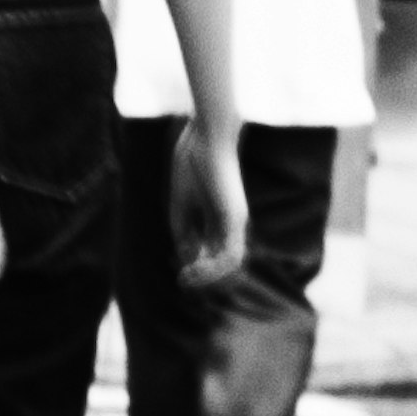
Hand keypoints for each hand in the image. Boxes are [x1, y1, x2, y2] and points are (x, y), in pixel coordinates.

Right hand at [170, 117, 247, 295]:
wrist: (205, 134)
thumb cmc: (191, 160)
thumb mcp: (182, 204)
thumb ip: (184, 231)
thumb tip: (187, 259)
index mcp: (218, 216)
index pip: (213, 252)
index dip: (196, 267)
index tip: (180, 275)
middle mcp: (231, 221)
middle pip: (223, 261)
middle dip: (204, 277)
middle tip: (183, 281)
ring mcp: (236, 220)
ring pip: (230, 263)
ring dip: (209, 276)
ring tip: (187, 278)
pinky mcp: (236, 217)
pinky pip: (231, 254)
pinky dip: (214, 267)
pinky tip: (195, 268)